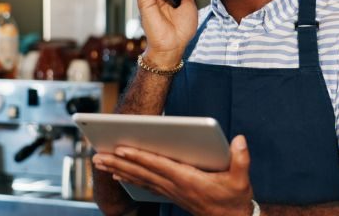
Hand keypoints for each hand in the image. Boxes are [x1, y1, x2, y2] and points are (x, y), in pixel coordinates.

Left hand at [93, 135, 253, 215]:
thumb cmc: (235, 198)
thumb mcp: (241, 179)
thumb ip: (241, 158)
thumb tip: (238, 140)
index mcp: (189, 180)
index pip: (159, 166)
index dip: (140, 157)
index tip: (122, 148)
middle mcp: (175, 186)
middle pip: (142, 172)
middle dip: (119, 163)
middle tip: (97, 156)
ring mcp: (171, 191)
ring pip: (140, 179)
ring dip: (119, 170)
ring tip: (101, 162)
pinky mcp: (172, 194)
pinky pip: (146, 185)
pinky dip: (131, 178)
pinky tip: (120, 174)